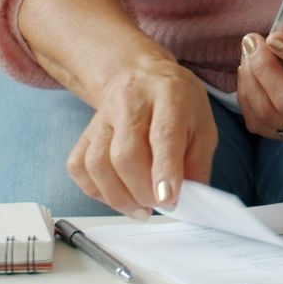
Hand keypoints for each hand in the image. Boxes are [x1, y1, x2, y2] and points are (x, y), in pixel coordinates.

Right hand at [65, 56, 217, 217]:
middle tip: (159, 204)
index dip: (164, 170)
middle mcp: (131, 102)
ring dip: (118, 197)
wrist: (140, 75)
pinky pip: (79, 167)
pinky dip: (96, 191)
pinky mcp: (86, 132)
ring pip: (98, 164)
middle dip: (142, 191)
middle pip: (126, 154)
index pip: (163, 134)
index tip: (168, 199)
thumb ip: (198, 162)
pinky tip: (118, 195)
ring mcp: (103, 116)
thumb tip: (189, 200)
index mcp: (170, 96)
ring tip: (140, 208)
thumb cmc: (177, 104)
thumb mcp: (203, 125)